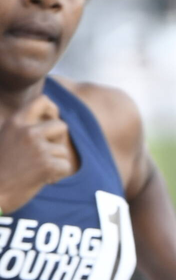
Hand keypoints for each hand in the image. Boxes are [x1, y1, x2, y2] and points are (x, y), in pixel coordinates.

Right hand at [0, 96, 74, 210]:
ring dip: (55, 162)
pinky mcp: (47, 165)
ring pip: (63, 150)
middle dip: (59, 140)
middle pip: (61, 126)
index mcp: (15, 123)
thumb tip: (49, 114)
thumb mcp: (5, 138)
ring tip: (36, 170)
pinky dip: (57, 175)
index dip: (52, 109)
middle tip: (48, 153)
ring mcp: (38, 148)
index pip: (42, 101)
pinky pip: (65, 166)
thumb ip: (22, 128)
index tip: (51, 119)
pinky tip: (41, 179)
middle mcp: (27, 132)